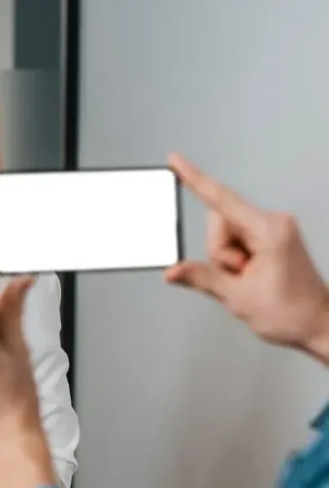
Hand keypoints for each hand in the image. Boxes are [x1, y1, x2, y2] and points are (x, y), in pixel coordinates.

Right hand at [164, 153, 328, 360]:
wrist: (319, 325)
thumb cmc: (291, 312)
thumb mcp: (238, 298)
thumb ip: (201, 277)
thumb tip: (173, 270)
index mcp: (269, 231)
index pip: (221, 200)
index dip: (195, 179)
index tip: (176, 161)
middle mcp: (274, 223)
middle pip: (219, 222)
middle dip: (218, 253)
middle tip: (239, 278)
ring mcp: (274, 230)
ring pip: (225, 234)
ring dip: (227, 260)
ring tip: (249, 280)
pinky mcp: (272, 238)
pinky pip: (238, 240)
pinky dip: (235, 259)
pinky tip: (250, 276)